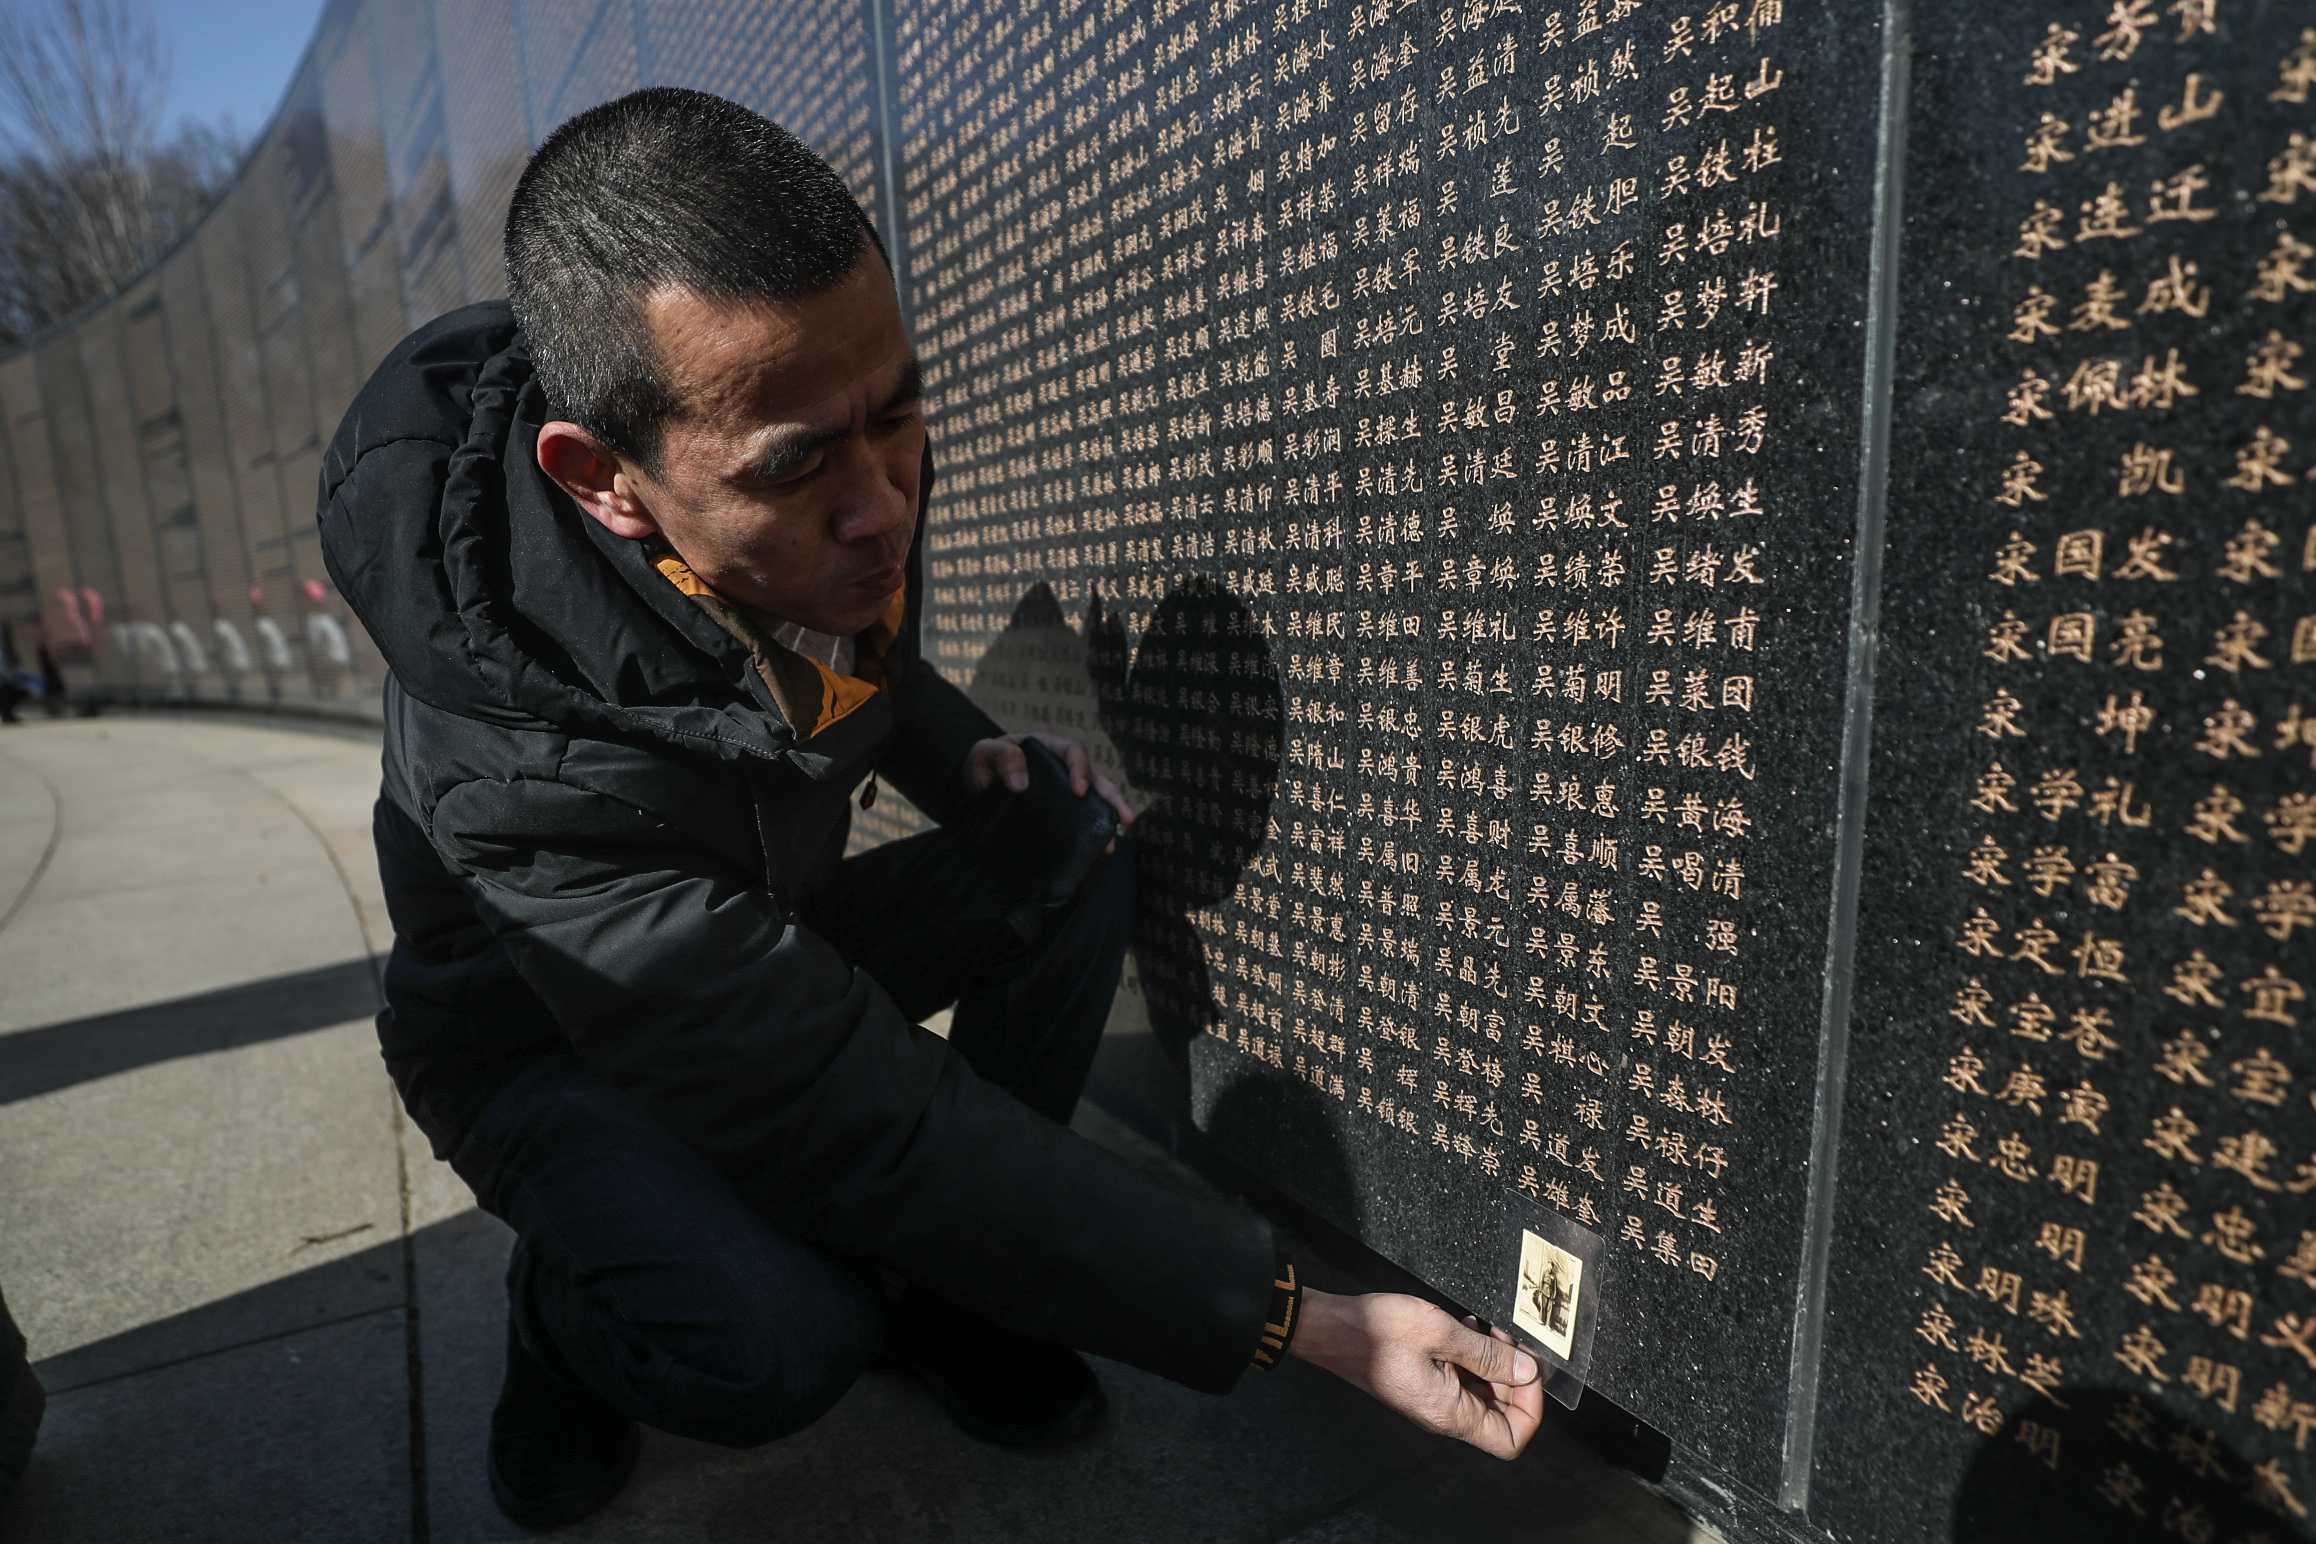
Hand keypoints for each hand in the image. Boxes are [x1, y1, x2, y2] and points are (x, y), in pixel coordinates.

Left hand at [961, 733, 1134, 831]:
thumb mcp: (985, 753)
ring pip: (1093, 801)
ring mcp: (1062, 790)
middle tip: (1124, 818)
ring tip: (1112, 843)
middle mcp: (1061, 767)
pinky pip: (1080, 819)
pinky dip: (1090, 833)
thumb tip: (1021, 784)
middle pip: (1095, 778)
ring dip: (1107, 819)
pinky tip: (1097, 851)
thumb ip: (1002, 758)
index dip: (1081, 769)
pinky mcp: (1059, 810)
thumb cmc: (983, 762)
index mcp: (1048, 748)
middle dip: (1112, 797)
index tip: (1079, 791)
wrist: (974, 786)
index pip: (1074, 752)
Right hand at [1289, 1289, 1545, 1459]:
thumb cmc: (1375, 1331)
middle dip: (1512, 1377)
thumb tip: (1527, 1370)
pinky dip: (1470, 1358)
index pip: (1510, 1439)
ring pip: (1481, 1396)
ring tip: (1483, 1330)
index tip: (1528, 1371)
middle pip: (1499, 1416)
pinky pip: (1460, 1381)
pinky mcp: (1422, 1384)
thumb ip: (1488, 1354)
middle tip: (1506, 1341)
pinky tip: (1463, 1329)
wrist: (1328, 1329)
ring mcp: (1432, 1400)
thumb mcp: (1440, 1333)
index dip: (1531, 1408)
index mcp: (1450, 1413)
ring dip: (1491, 1363)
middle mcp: (1443, 1415)